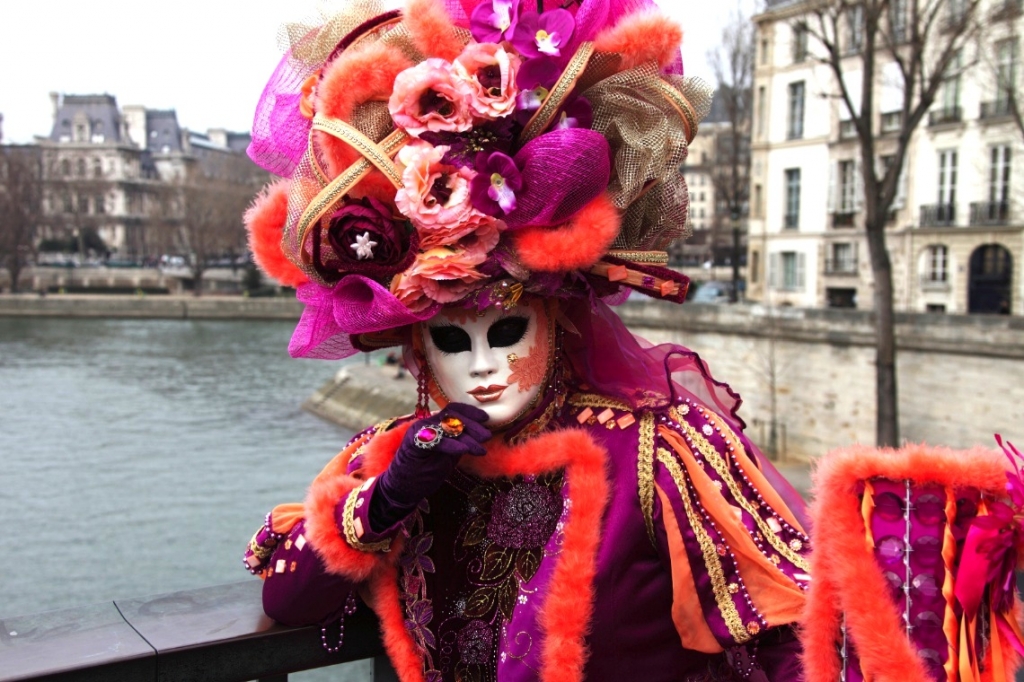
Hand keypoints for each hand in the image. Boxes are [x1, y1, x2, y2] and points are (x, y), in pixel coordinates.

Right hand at [370, 404, 490, 529]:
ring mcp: (418, 432)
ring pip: (446, 427)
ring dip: (466, 436)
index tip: (486, 418)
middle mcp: (426, 424)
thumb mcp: (449, 455)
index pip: (453, 410)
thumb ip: (460, 442)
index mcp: (434, 424)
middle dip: (473, 425)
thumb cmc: (426, 470)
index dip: (470, 412)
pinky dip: (451, 445)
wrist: (403, 487)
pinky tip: (463, 451)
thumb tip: (482, 434)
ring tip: (479, 448)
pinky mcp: (413, 444)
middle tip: (486, 437)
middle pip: (452, 416)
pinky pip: (435, 441)